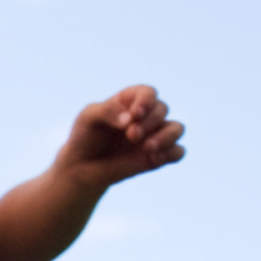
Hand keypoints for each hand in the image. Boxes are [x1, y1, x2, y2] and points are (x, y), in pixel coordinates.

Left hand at [55, 84, 184, 189]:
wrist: (81, 167)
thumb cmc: (85, 137)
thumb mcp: (88, 118)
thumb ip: (108, 111)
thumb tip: (130, 119)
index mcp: (131, 101)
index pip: (148, 93)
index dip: (146, 101)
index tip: (135, 114)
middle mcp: (146, 116)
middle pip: (162, 109)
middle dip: (149, 122)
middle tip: (131, 135)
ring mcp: (154, 135)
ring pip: (177, 128)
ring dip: (167, 136)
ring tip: (147, 147)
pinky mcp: (158, 156)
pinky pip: (178, 152)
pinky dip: (172, 153)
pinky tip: (155, 158)